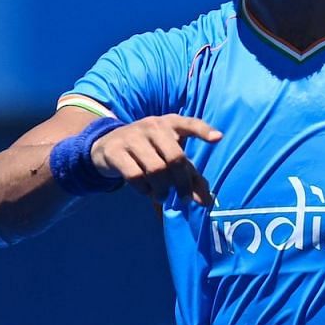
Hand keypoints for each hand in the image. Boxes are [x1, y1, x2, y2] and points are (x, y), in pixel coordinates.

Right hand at [91, 114, 219, 205]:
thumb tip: (205, 202)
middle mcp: (153, 126)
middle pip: (175, 158)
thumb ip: (190, 176)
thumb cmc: (149, 151)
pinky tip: (146, 190)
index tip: (218, 138)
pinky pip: (135, 176)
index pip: (190, 124)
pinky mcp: (115, 151)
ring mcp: (132, 136)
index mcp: (170, 123)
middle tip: (183, 198)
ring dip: (162, 189)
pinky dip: (144, 189)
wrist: (107, 144)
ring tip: (162, 195)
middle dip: (182, 183)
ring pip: (156, 169)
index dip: (203, 131)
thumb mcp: (169, 157)